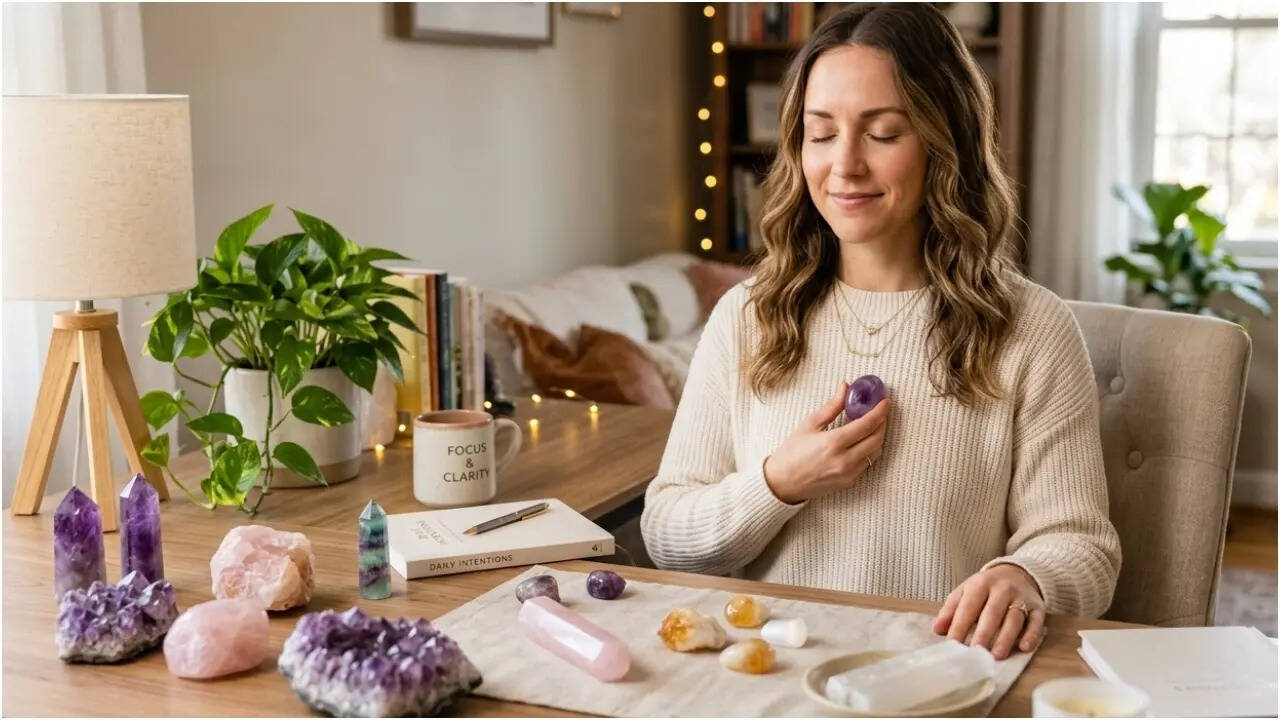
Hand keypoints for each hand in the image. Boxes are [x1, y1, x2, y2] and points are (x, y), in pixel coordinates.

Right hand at [763, 382, 888, 504]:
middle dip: (882, 423)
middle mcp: (845, 460)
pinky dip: (869, 450)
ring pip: (875, 452)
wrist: (783, 482)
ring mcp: (849, 473)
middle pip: (877, 438)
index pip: (867, 424)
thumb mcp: (810, 424)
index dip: (880, 411)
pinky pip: (867, 463)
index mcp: (833, 442)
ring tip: (871, 426)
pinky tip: (861, 442)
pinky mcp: (849, 482)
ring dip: (877, 437)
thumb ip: (832, 406)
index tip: (885, 402)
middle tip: (880, 412)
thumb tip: (845, 387)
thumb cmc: (792, 452)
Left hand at [932, 564, 1045, 659]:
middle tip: (976, 652)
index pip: (969, 606)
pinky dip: (1032, 635)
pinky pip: (1036, 621)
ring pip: (1014, 618)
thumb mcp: (966, 591)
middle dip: (983, 633)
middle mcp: (1003, 588)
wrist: (1018, 572)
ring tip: (997, 655)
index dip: (960, 625)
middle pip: (992, 612)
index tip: (953, 643)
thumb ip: (951, 609)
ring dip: (1006, 637)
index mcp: (981, 583)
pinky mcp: (1038, 607)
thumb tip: (938, 629)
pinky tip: (1024, 647)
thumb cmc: (987, 588)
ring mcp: (1022, 597)